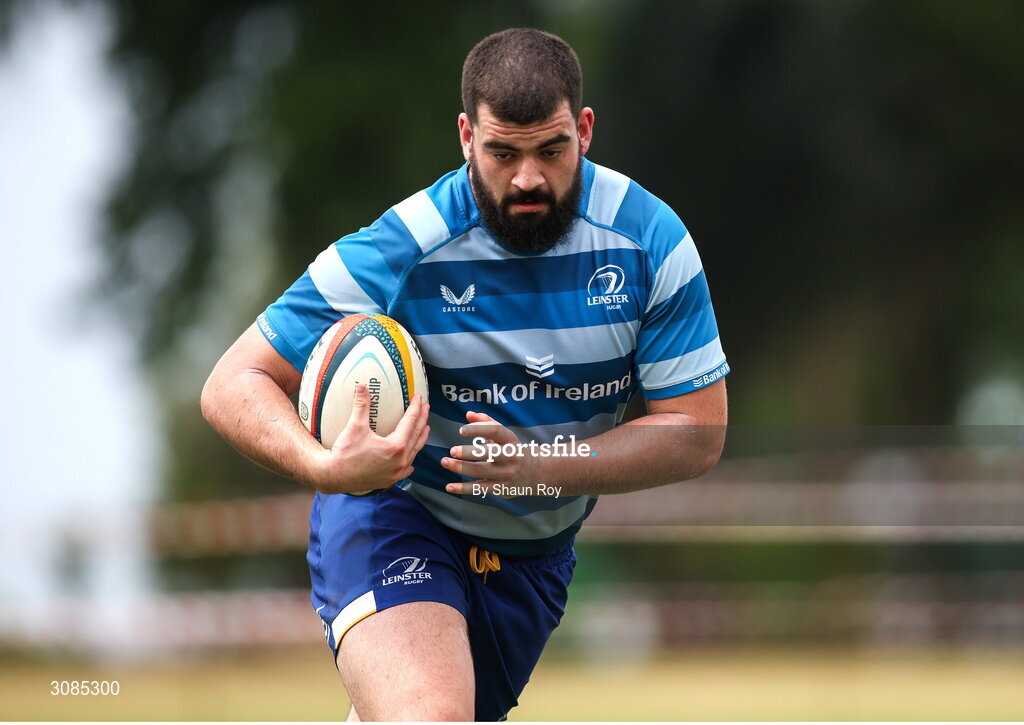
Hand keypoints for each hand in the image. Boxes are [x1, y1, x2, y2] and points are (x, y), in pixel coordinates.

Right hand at [311, 385, 429, 494]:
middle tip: (426, 408)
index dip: (416, 408)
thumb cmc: (345, 454)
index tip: (419, 398)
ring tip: (424, 429)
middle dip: (422, 420)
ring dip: (420, 439)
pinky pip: (406, 468)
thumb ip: (362, 405)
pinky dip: (410, 459)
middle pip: (416, 436)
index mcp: (395, 446)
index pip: (411, 422)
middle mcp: (400, 460)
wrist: (334, 476)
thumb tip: (362, 387)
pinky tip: (410, 458)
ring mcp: (396, 471)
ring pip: (414, 452)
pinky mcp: (390, 479)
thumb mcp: (355, 427)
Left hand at [441, 411, 540, 496]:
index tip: (461, 430)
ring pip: (481, 471)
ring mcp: (506, 474)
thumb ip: (486, 422)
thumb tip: (468, 414)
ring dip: (461, 468)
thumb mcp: (504, 435)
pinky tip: (449, 486)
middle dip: (469, 452)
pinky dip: (463, 488)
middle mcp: (510, 456)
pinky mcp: (500, 489)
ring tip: (445, 462)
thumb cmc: (513, 449)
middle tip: (452, 451)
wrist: (535, 472)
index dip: (478, 430)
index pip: (495, 431)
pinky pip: (480, 489)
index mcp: (510, 440)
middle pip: (488, 453)